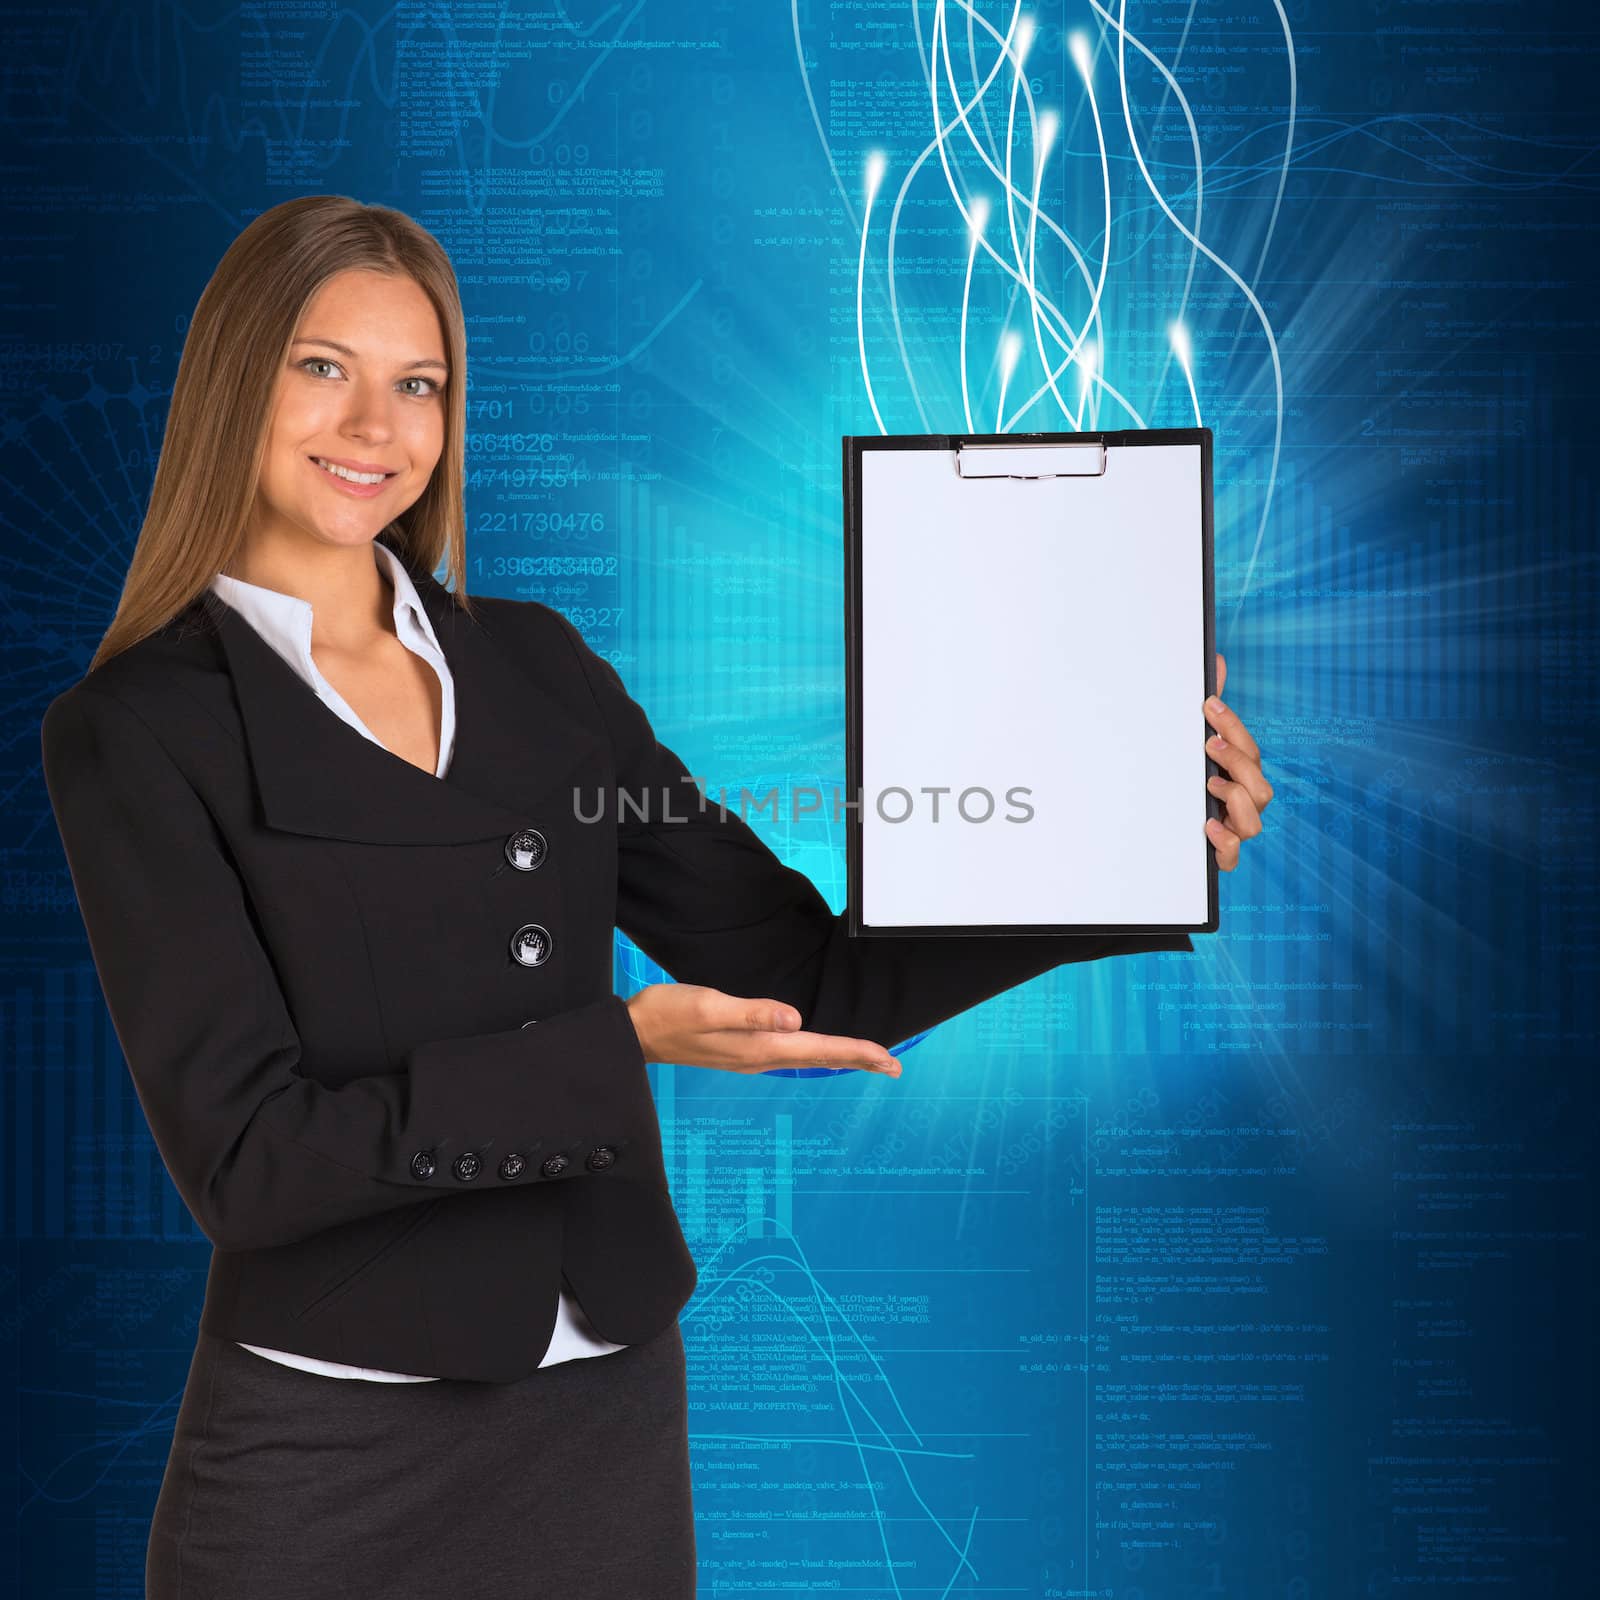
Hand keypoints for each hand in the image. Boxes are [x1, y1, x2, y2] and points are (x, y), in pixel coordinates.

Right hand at [624, 983, 902, 1076]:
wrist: (632, 1034)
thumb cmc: (667, 1014)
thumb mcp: (709, 1005)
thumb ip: (752, 1012)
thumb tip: (795, 1019)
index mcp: (757, 1046)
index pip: (818, 1049)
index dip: (857, 1052)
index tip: (890, 1059)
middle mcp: (758, 1057)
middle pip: (819, 1057)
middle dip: (858, 1059)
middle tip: (895, 1066)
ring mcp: (750, 1057)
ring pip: (807, 1057)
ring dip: (839, 1056)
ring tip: (869, 1058)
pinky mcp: (741, 1050)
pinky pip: (790, 1054)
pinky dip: (815, 1051)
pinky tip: (818, 1048)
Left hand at [1202, 652, 1271, 871]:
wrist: (1158, 830)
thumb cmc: (1187, 780)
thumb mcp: (1195, 742)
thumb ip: (1210, 709)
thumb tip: (1216, 661)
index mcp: (1240, 777)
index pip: (1249, 750)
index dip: (1232, 726)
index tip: (1208, 706)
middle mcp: (1242, 804)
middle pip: (1260, 786)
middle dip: (1238, 761)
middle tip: (1209, 745)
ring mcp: (1233, 829)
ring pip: (1254, 821)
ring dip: (1235, 799)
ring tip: (1209, 784)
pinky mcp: (1218, 854)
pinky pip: (1231, 857)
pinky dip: (1224, 842)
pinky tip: (1207, 823)